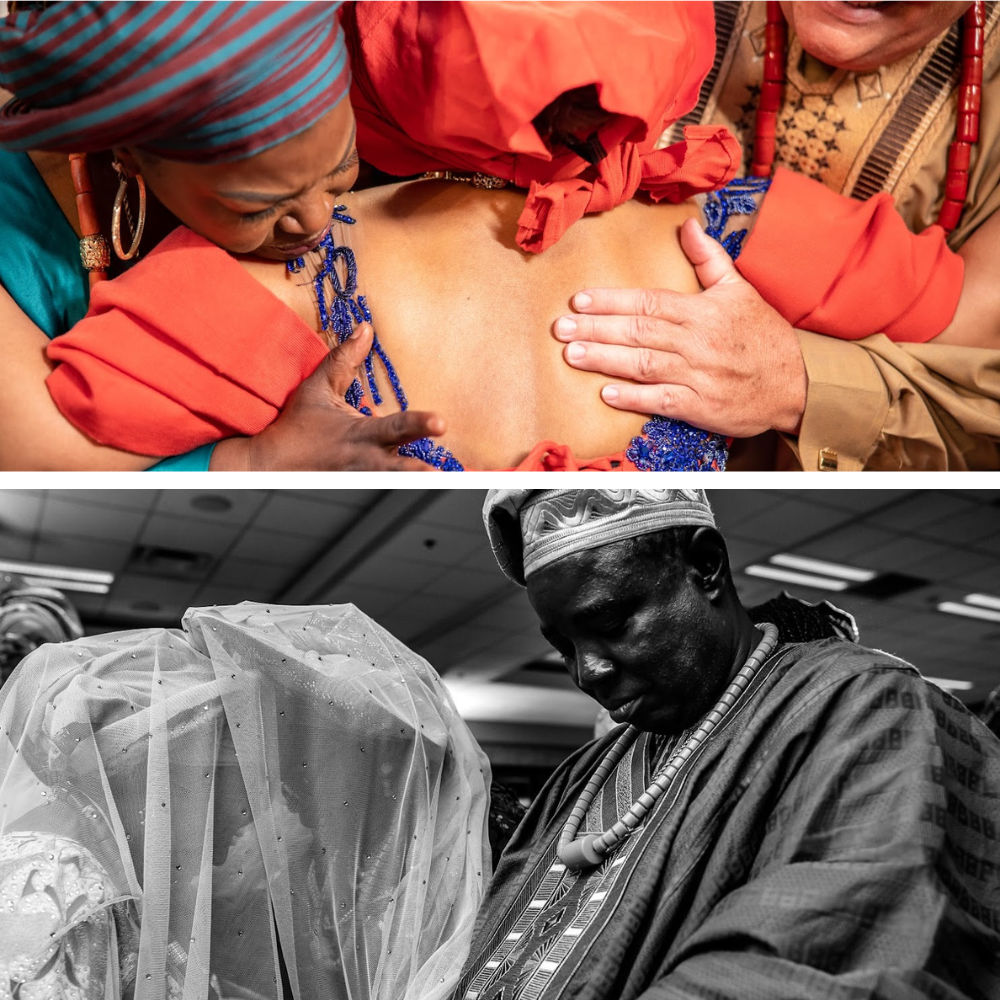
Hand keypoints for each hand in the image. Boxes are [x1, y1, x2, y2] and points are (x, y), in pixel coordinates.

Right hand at [212, 324, 443, 469]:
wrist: (271, 464)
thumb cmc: (298, 425)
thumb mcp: (318, 388)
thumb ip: (344, 359)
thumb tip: (366, 328)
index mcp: (359, 433)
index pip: (394, 425)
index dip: (418, 423)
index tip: (441, 423)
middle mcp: (365, 459)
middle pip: (397, 466)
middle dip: (417, 470)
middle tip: (439, 472)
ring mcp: (363, 478)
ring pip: (392, 482)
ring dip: (412, 484)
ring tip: (438, 485)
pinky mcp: (359, 490)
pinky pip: (383, 488)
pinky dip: (397, 488)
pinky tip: (421, 492)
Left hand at [554, 217, 807, 436]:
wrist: (794, 386)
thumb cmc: (764, 338)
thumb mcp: (741, 290)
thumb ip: (710, 259)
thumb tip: (688, 225)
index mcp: (703, 311)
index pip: (649, 302)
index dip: (612, 301)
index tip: (580, 300)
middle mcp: (697, 342)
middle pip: (639, 332)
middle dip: (597, 328)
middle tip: (561, 328)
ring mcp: (697, 376)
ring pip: (644, 364)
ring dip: (605, 359)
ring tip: (572, 354)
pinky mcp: (700, 406)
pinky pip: (662, 401)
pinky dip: (634, 398)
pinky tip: (607, 393)